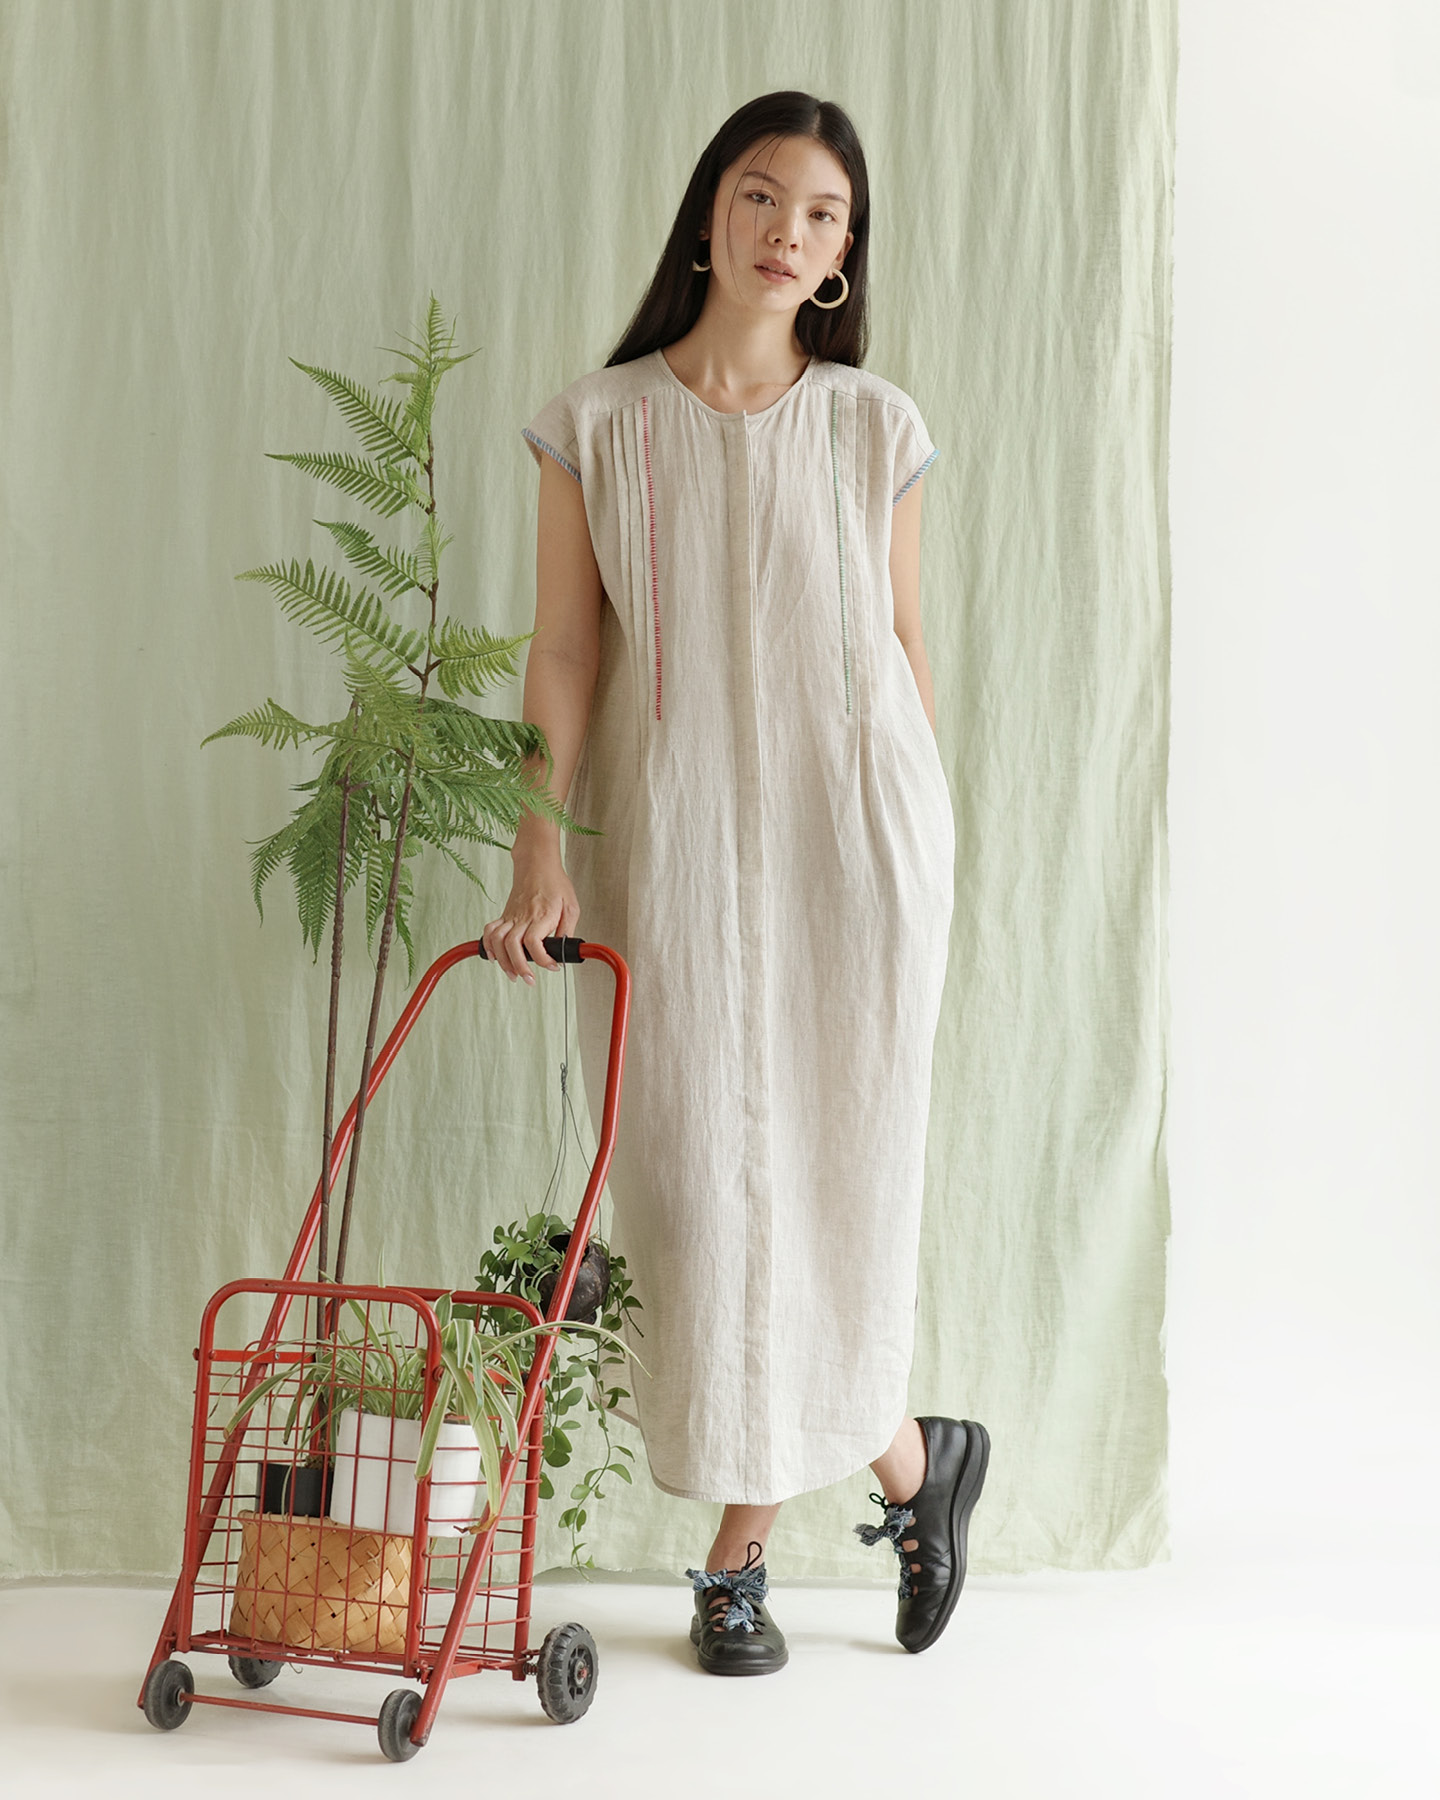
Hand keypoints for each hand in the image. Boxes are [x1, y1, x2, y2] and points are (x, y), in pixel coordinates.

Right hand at [481, 855, 580, 985]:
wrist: (536, 864)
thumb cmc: (555, 883)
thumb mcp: (571, 906)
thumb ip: (568, 929)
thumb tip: (565, 949)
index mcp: (542, 915)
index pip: (535, 942)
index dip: (543, 959)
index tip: (553, 966)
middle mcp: (524, 917)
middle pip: (513, 945)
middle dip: (520, 967)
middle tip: (529, 980)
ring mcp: (511, 916)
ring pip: (498, 941)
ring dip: (503, 961)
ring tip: (513, 974)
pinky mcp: (504, 914)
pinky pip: (490, 931)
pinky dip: (488, 946)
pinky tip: (494, 957)